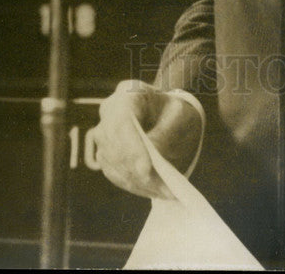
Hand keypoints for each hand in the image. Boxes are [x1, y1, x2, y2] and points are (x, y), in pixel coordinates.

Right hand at [89, 80, 202, 197]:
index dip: (131, 147)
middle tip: (162, 189)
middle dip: (136, 171)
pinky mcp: (105, 151)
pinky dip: (132, 184)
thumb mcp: (180, 115)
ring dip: (136, 181)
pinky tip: (152, 191)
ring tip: (163, 193)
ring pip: (112, 162)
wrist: (169, 111)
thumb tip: (145, 167)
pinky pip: (113, 171)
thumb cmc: (176, 110)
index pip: (122, 121)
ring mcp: (104, 131)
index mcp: (129, 92)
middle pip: (114, 145)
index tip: (146, 169)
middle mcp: (110, 110)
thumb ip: (165, 135)